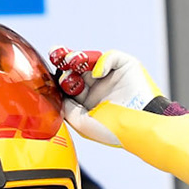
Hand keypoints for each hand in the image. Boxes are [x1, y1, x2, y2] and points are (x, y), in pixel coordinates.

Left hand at [48, 47, 164, 147]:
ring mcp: (113, 77)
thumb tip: (59, 96)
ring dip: (78, 57)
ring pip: (91, 60)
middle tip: (56, 56)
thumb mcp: (84, 124)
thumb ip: (68, 110)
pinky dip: (102, 61)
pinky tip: (97, 73)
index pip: (70, 85)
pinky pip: (111, 57)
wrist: (139, 127)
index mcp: (89, 102)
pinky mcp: (126, 67)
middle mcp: (100, 88)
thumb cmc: (115, 131)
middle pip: (78, 69)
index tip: (49, 74)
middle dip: (65, 62)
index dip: (59, 77)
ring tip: (70, 60)